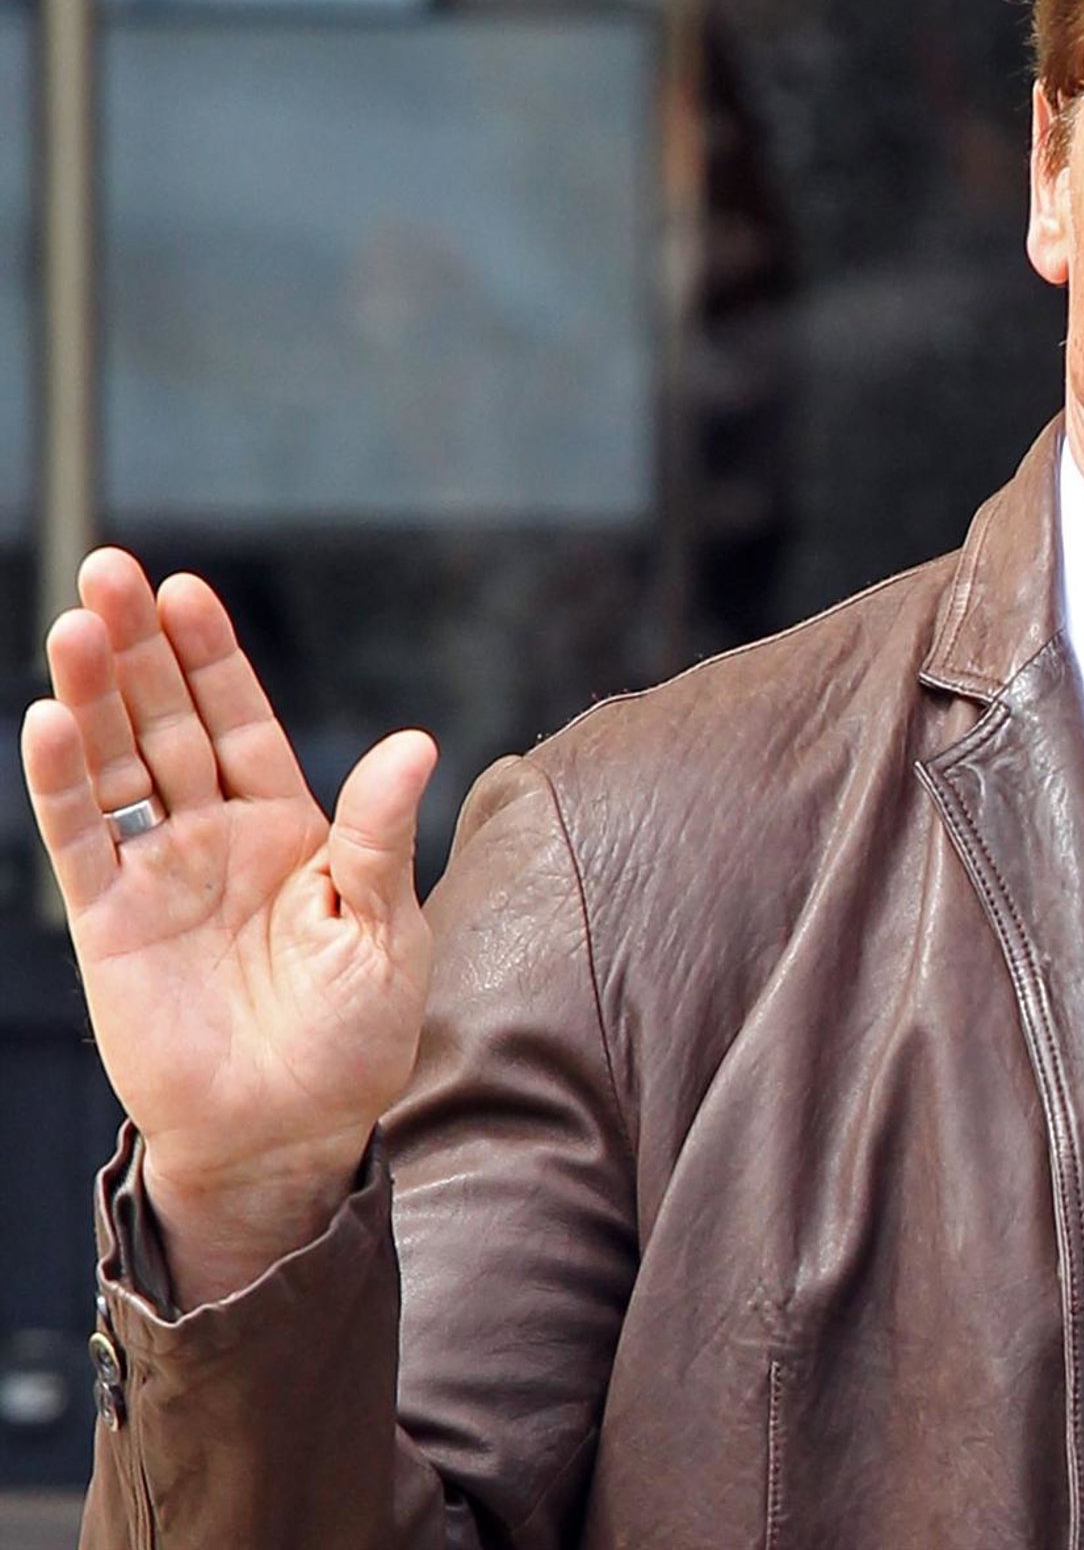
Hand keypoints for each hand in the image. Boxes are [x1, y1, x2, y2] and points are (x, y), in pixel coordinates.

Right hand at [22, 550, 436, 1297]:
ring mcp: (159, 875)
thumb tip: (414, 741)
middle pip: (166, 722)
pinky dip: (59, 784)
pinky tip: (47, 720)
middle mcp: (217, 836)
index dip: (211, 656)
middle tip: (110, 572)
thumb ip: (379, 835)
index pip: (241, 718)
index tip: (185, 589)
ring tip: (75, 624)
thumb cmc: (353, 1035)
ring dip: (92, 697)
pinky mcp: (112, 926)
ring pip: (116, 766)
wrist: (293, 1133)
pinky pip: (79, 843)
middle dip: (140, 649)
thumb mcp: (383, 928)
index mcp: (290, 825)